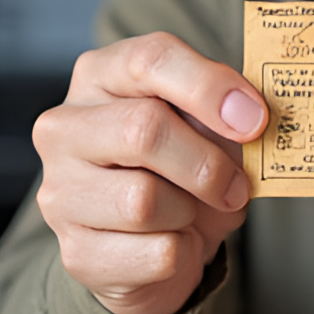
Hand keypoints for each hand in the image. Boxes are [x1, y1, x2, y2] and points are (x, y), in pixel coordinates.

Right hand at [33, 32, 267, 313]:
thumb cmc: (181, 162)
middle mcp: (66, 126)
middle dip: (207, 161)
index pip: (150, 59)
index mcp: (102, 74)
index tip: (254, 119)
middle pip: (143, 129)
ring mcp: (60, 191)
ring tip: (194, 209)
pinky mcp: (74, 253)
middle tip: (237, 183)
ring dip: (191, 210)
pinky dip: (184, 251)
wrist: (151, 241)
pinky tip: (175, 240)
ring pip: (142, 200)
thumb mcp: (205, 122)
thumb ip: (223, 109)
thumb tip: (249, 117)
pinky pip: (154, 253)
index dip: (210, 87)